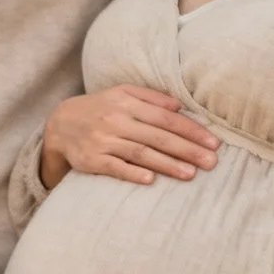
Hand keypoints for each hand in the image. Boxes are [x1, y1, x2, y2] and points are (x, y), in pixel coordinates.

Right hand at [40, 85, 218, 188]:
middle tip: (211, 162)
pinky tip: (151, 180)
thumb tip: (180, 106)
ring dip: (167, 164)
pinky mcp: (91, 160)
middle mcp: (116, 120)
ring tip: (191, 174)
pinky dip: (132, 173)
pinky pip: (114, 167)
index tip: (213, 142)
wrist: (60, 124)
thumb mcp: (122, 93)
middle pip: (157, 136)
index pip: (165, 117)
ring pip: (140, 153)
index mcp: (127, 102)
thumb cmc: (100, 108)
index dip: (190, 130)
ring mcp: (103, 140)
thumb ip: (151, 97)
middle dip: (187, 149)